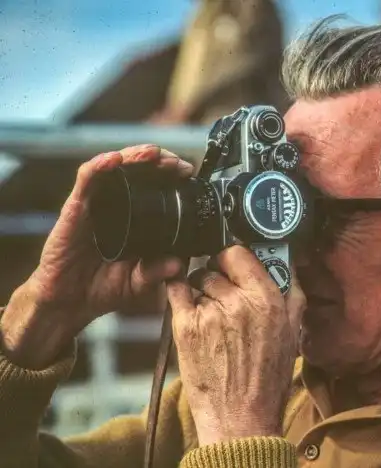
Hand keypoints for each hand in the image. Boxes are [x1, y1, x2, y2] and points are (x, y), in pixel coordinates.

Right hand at [0, 145, 192, 368]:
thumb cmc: (102, 288)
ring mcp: (95, 205)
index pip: (154, 185)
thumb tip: (179, 263)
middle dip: (159, 161)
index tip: (188, 173)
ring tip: (153, 153)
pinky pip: (86, 181)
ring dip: (134, 156)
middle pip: (137, 171)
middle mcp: (115, 206)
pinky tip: (113, 160)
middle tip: (177, 163)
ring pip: (114, 168)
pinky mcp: (74, 209)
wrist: (69, 303)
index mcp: (133, 217)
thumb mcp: (138, 282)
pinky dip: (99, 166)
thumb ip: (157, 271)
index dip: (171, 176)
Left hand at [166, 246, 305, 445]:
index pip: (240, 253)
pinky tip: (189, 310)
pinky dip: (178, 294)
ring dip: (201, 292)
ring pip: (197, 280)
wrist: (241, 419)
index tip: (234, 267)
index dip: (234, 259)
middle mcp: (239, 302)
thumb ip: (291, 293)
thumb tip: (287, 264)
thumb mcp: (293, 333)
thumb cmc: (268, 380)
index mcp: (267, 299)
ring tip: (211, 318)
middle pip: (216, 266)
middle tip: (224, 299)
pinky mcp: (186, 327)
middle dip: (219, 278)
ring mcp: (210, 313)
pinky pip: (175, 292)